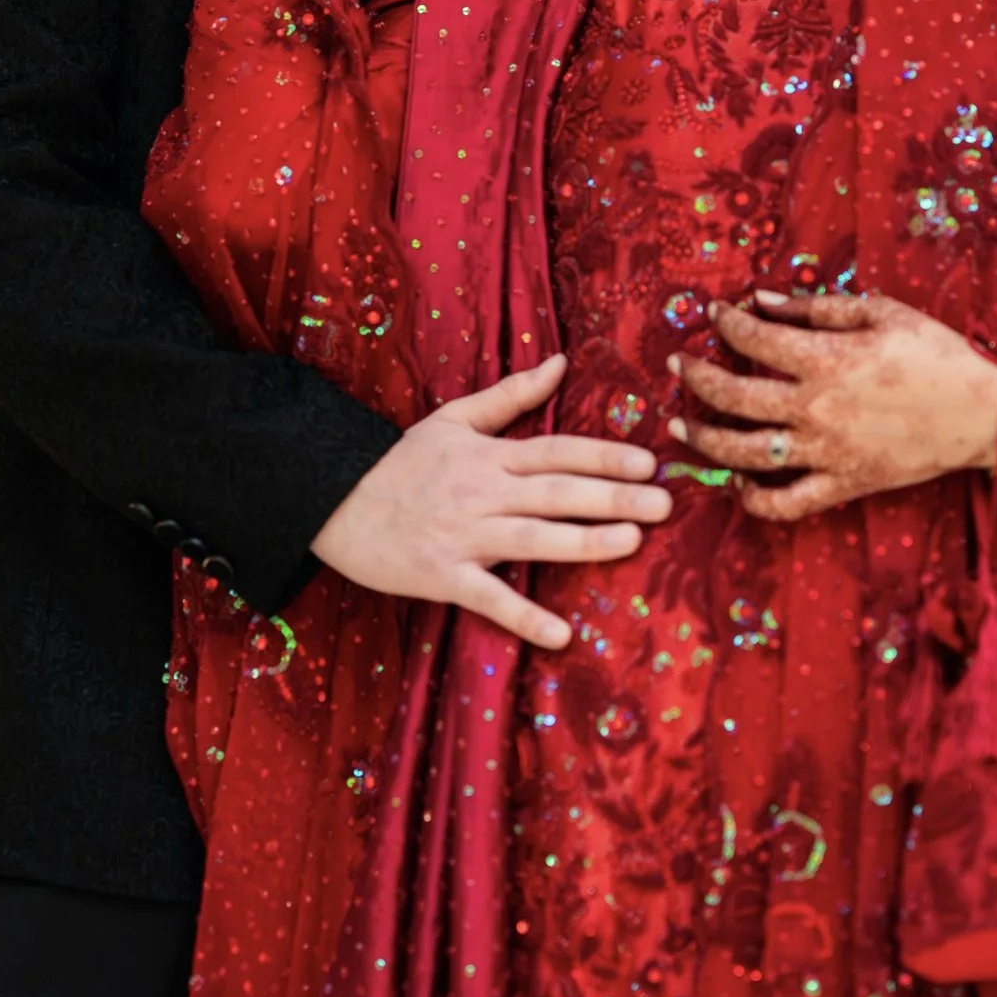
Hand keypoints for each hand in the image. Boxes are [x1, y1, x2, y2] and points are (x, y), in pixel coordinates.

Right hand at [311, 353, 670, 649]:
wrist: (333, 502)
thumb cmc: (399, 463)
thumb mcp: (453, 418)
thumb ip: (511, 395)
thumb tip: (561, 362)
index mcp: (489, 455)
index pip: (556, 450)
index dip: (603, 454)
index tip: (648, 461)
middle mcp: (483, 492)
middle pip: (556, 491)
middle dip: (612, 496)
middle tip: (663, 503)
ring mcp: (463, 535)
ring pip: (532, 538)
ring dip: (583, 541)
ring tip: (631, 542)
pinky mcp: (442, 575)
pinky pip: (489, 597)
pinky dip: (523, 616)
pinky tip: (561, 634)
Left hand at [671, 291, 996, 523]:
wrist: (983, 412)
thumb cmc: (936, 353)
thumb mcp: (881, 312)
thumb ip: (816, 307)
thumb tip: (760, 299)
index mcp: (826, 360)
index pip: (753, 339)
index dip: (726, 323)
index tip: (714, 313)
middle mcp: (815, 409)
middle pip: (731, 396)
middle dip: (695, 377)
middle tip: (678, 365)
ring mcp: (825, 452)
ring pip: (743, 453)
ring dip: (702, 440)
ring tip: (679, 428)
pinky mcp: (842, 486)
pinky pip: (786, 504)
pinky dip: (755, 499)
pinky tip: (740, 480)